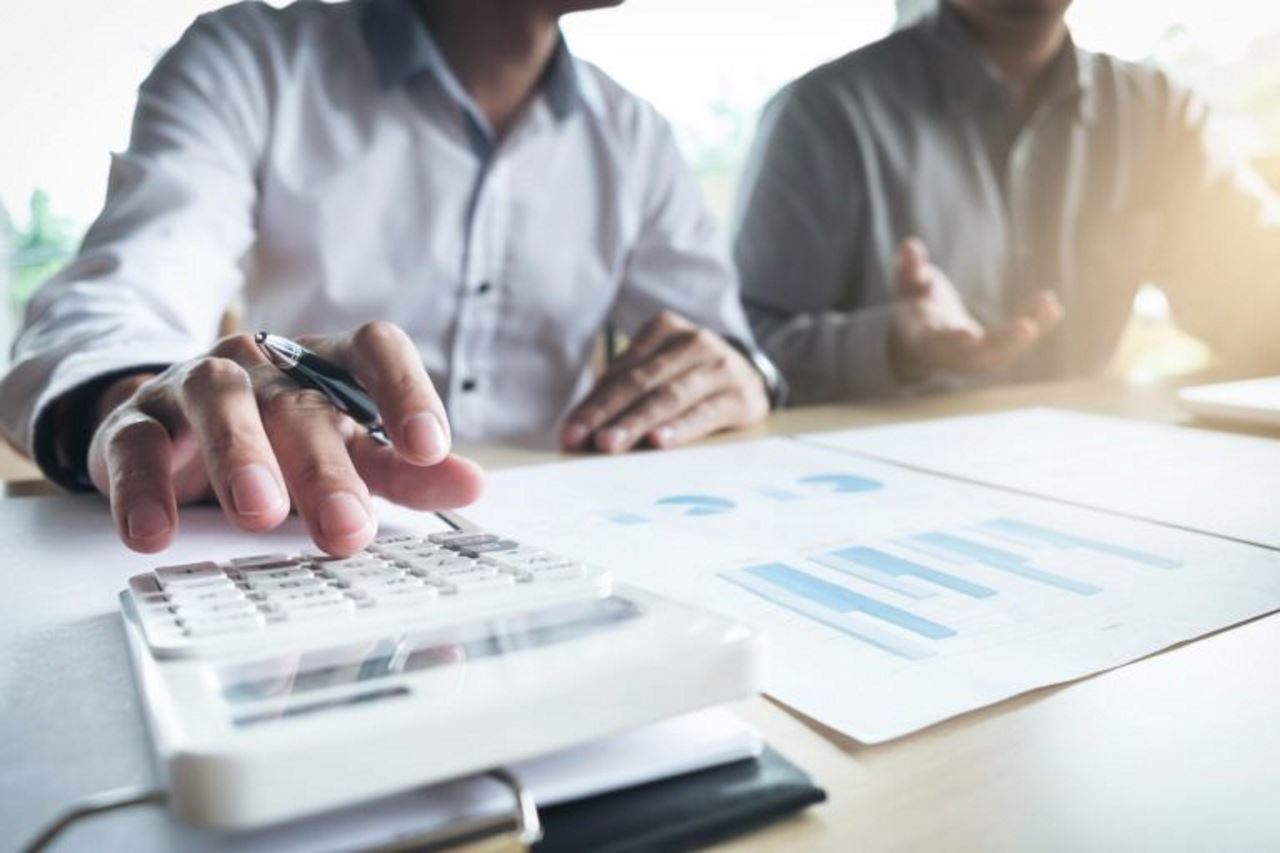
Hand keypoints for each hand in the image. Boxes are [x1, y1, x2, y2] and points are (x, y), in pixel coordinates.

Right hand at [87, 322, 483, 554]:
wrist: (177, 433)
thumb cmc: (286, 446)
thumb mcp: (353, 457)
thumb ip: (408, 472)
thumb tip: (471, 483)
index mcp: (328, 368)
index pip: (375, 349)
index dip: (406, 391)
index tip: (431, 447)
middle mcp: (266, 369)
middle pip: (300, 402)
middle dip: (325, 468)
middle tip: (347, 528)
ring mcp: (198, 387)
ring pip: (218, 402)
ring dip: (240, 457)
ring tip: (260, 513)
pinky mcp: (136, 423)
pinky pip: (135, 446)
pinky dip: (144, 489)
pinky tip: (155, 534)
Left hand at [561, 311, 768, 453]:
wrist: (751, 378)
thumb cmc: (690, 379)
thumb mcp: (656, 373)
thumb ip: (619, 395)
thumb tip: (577, 430)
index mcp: (665, 328)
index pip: (621, 371)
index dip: (593, 404)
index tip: (570, 434)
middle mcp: (695, 341)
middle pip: (642, 382)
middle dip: (608, 414)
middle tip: (585, 440)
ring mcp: (721, 366)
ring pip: (670, 396)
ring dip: (636, 423)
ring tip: (611, 444)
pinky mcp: (742, 396)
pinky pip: (705, 413)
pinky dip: (680, 428)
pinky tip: (658, 441)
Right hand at [889, 238, 1062, 381]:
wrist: (919, 342)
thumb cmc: (912, 306)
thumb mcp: (905, 285)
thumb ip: (909, 268)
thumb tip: (910, 245)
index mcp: (924, 338)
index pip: (938, 342)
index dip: (952, 339)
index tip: (970, 335)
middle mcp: (950, 355)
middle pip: (977, 356)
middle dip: (1003, 343)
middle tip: (1028, 327)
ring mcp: (972, 359)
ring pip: (1002, 353)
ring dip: (1028, 331)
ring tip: (1050, 303)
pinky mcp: (991, 354)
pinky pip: (1016, 345)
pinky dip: (1036, 328)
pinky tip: (1054, 307)